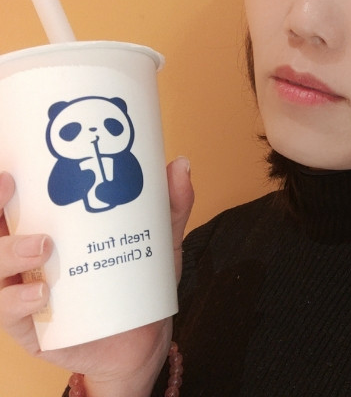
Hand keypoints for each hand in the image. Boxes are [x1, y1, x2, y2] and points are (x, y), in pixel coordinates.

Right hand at [0, 157, 193, 395]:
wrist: (144, 339)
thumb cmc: (141, 282)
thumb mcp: (159, 240)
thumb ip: (170, 205)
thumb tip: (180, 164)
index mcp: (51, 229)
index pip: (14, 204)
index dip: (2, 187)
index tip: (10, 166)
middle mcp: (29, 257)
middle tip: (9, 187)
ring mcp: (26, 290)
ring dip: (7, 253)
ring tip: (41, 246)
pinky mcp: (31, 327)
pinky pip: (7, 313)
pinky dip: (16, 302)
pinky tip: (41, 293)